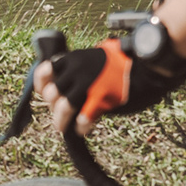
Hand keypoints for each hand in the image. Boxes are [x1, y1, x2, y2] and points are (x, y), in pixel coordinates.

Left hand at [37, 38, 185, 135]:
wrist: (143, 64)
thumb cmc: (119, 62)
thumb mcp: (92, 57)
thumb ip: (75, 68)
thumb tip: (60, 84)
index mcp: (73, 58)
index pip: (44, 71)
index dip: (42, 85)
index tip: (46, 93)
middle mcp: (77, 70)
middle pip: (52, 93)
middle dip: (52, 106)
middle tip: (58, 113)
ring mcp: (88, 84)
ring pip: (63, 106)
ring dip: (60, 120)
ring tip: (62, 127)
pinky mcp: (100, 98)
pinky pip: (83, 117)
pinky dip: (80, 126)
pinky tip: (83, 129)